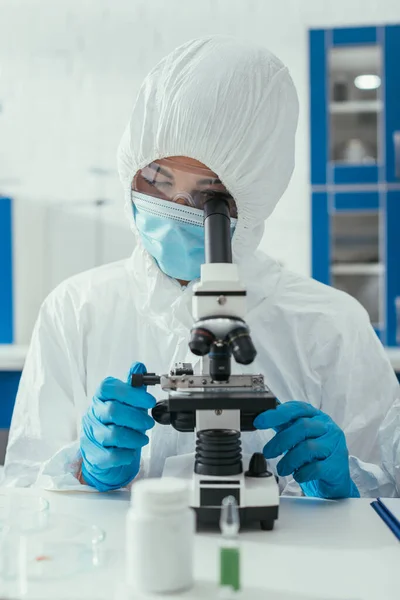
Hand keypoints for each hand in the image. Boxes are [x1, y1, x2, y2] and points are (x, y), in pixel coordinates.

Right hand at [80, 362, 155, 491]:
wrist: (103, 452)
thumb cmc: (118, 424)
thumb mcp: (127, 403)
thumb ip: (133, 387)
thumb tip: (139, 366)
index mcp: (102, 397)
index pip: (110, 388)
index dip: (131, 393)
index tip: (150, 401)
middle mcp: (93, 413)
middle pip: (113, 411)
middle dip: (136, 418)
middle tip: (149, 423)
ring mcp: (91, 434)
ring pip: (113, 434)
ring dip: (134, 437)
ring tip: (142, 439)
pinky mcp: (93, 454)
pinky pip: (110, 455)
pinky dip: (125, 454)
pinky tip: (131, 452)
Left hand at [254, 401, 359, 498]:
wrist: (335, 477)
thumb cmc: (315, 453)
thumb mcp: (299, 436)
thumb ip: (283, 425)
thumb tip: (261, 418)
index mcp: (316, 416)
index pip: (297, 408)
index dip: (277, 414)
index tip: (259, 422)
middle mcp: (327, 427)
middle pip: (303, 427)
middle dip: (281, 440)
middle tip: (268, 452)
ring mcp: (334, 445)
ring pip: (309, 447)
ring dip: (290, 460)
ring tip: (282, 468)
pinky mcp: (337, 464)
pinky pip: (317, 468)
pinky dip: (302, 473)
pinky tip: (297, 475)